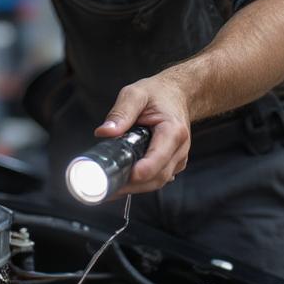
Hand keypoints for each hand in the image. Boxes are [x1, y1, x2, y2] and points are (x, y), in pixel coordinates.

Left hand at [96, 75, 190, 194]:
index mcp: (173, 130)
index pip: (159, 157)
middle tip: (107, 188)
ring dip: (134, 188)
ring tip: (109, 188)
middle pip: (158, 176)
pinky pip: (156, 179)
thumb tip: (104, 132)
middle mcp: (180, 148)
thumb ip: (121, 112)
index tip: (127, 176)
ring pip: (158, 182)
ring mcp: (177, 158)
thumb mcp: (135, 94)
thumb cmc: (157, 94)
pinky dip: (139, 185)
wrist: (177, 95)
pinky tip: (120, 184)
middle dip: (133, 185)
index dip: (143, 170)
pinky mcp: (171, 164)